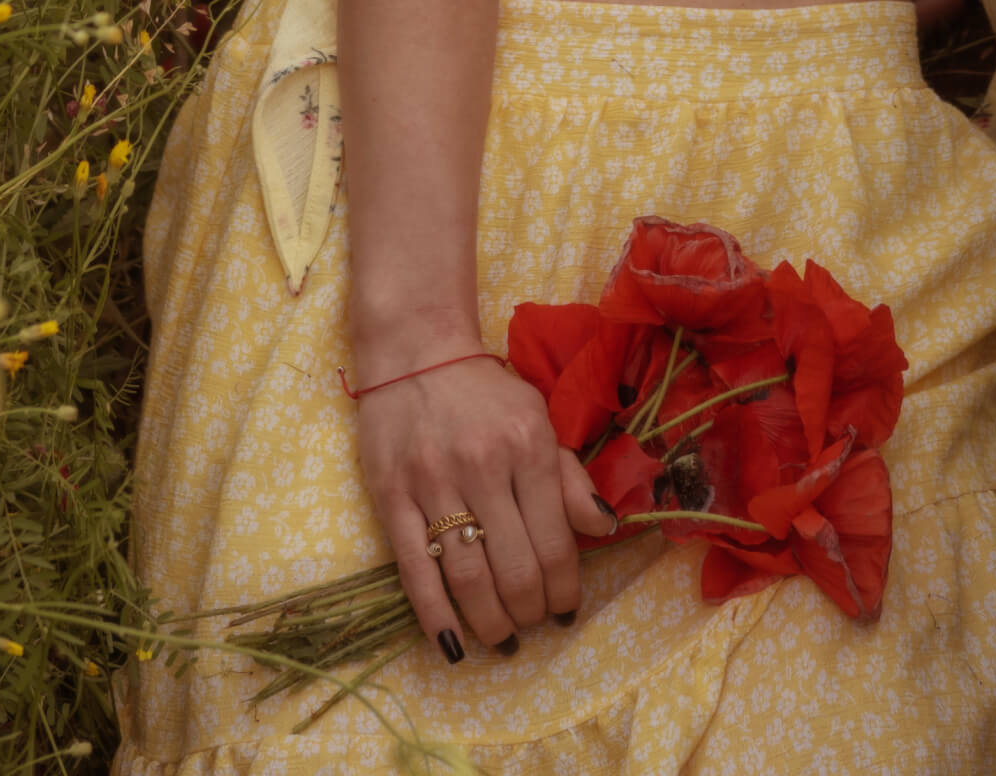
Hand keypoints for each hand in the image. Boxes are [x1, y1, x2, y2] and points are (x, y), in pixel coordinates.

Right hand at [353, 349, 617, 661]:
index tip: (566, 609)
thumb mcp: (540, 419)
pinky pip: (414, 569)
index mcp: (529, 448)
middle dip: (531, 611)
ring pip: (468, 576)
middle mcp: (484, 467)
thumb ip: (572, 477)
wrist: (414, 351)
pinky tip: (451, 643)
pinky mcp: (390, 496)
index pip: (556, 540)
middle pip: (515, 566)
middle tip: (533, 623)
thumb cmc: (485, 391)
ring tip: (501, 637)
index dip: (565, 588)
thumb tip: (605, 528)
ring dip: (490, 621)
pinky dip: (434, 616)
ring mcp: (433, 483)